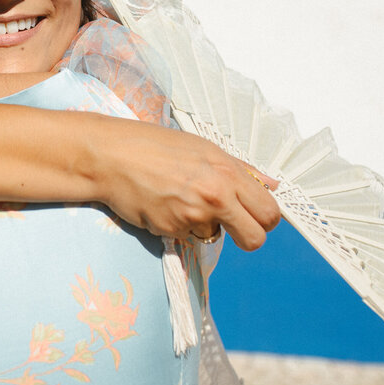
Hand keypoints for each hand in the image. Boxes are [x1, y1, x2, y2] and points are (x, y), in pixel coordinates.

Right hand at [92, 121, 280, 250]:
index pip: (269, 213)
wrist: (111, 156)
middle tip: (233, 226)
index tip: (254, 216)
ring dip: (204, 225)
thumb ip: (241, 170)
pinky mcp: (170, 230)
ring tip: (181, 198)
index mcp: (228, 174)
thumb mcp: (204, 148)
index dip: (266, 219)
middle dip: (248, 237)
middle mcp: (215, 197)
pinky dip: (178, 224)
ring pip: (214, 237)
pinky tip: (163, 202)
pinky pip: (186, 235)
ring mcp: (192, 217)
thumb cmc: (156, 145)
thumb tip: (272, 185)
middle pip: (254, 239)